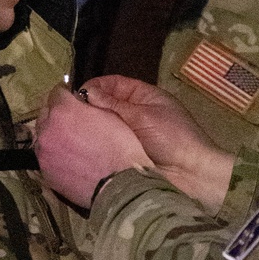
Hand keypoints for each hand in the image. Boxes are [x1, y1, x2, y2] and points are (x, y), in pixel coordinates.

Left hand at [35, 85, 150, 208]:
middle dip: (56, 112)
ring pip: (42, 135)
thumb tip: (81, 101)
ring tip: (69, 141)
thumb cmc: (120, 147)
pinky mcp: (44, 172)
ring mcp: (43, 152)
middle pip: (45, 113)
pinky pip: (45, 156)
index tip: (73, 97)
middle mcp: (47, 128)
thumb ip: (89, 104)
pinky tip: (68, 159)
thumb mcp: (110, 115)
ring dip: (53, 133)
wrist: (119, 186)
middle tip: (71, 119)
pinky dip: (54, 153)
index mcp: (63, 110)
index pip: (55, 92)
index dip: (65, 93)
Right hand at [84, 76, 234, 210]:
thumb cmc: (173, 137)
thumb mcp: (144, 115)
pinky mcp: (125, 156)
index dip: (96, 86)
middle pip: (106, 105)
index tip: (77, 96)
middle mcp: (135, 114)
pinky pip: (106, 147)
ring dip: (91, 128)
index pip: (114, 84)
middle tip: (68, 115)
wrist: (191, 175)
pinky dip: (94, 146)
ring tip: (69, 130)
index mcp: (144, 97)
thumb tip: (87, 93)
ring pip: (104, 127)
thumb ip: (115, 104)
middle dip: (89, 108)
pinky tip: (79, 148)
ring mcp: (129, 136)